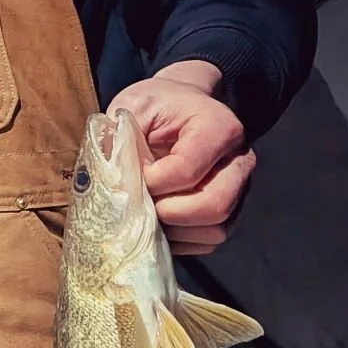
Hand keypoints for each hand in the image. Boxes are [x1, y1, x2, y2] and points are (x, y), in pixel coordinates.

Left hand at [107, 61, 254, 255]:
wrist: (178, 107)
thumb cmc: (155, 107)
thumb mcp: (132, 109)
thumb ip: (120, 140)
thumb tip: (108, 181)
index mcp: (219, 127)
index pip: (187, 170)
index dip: (152, 182)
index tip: (133, 174)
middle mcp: (239, 160)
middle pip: (215, 205)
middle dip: (169, 213)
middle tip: (142, 203)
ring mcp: (240, 189)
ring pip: (215, 229)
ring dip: (174, 230)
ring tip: (147, 213)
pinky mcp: (231, 211)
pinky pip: (209, 240)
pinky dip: (181, 239)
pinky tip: (158, 222)